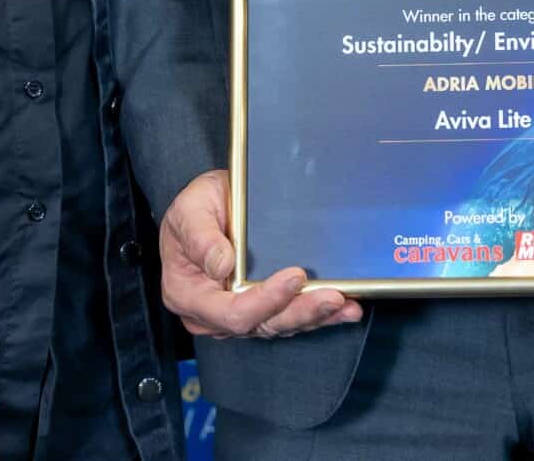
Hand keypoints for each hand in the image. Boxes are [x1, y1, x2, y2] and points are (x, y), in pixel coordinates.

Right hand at [160, 169, 363, 339]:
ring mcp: (236, 314)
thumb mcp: (190, 210)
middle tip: (331, 296)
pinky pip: (288, 318)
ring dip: (314, 316)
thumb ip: (200, 237)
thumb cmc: (194, 210)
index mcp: (189, 294)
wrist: (204, 208)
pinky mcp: (258, 309)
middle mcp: (212, 313)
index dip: (265, 301)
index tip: (293, 277)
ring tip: (344, 303)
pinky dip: (317, 316)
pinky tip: (343, 310)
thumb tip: (222, 264)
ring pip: (279, 325)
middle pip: (261, 325)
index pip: (231, 312)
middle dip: (299, 311)